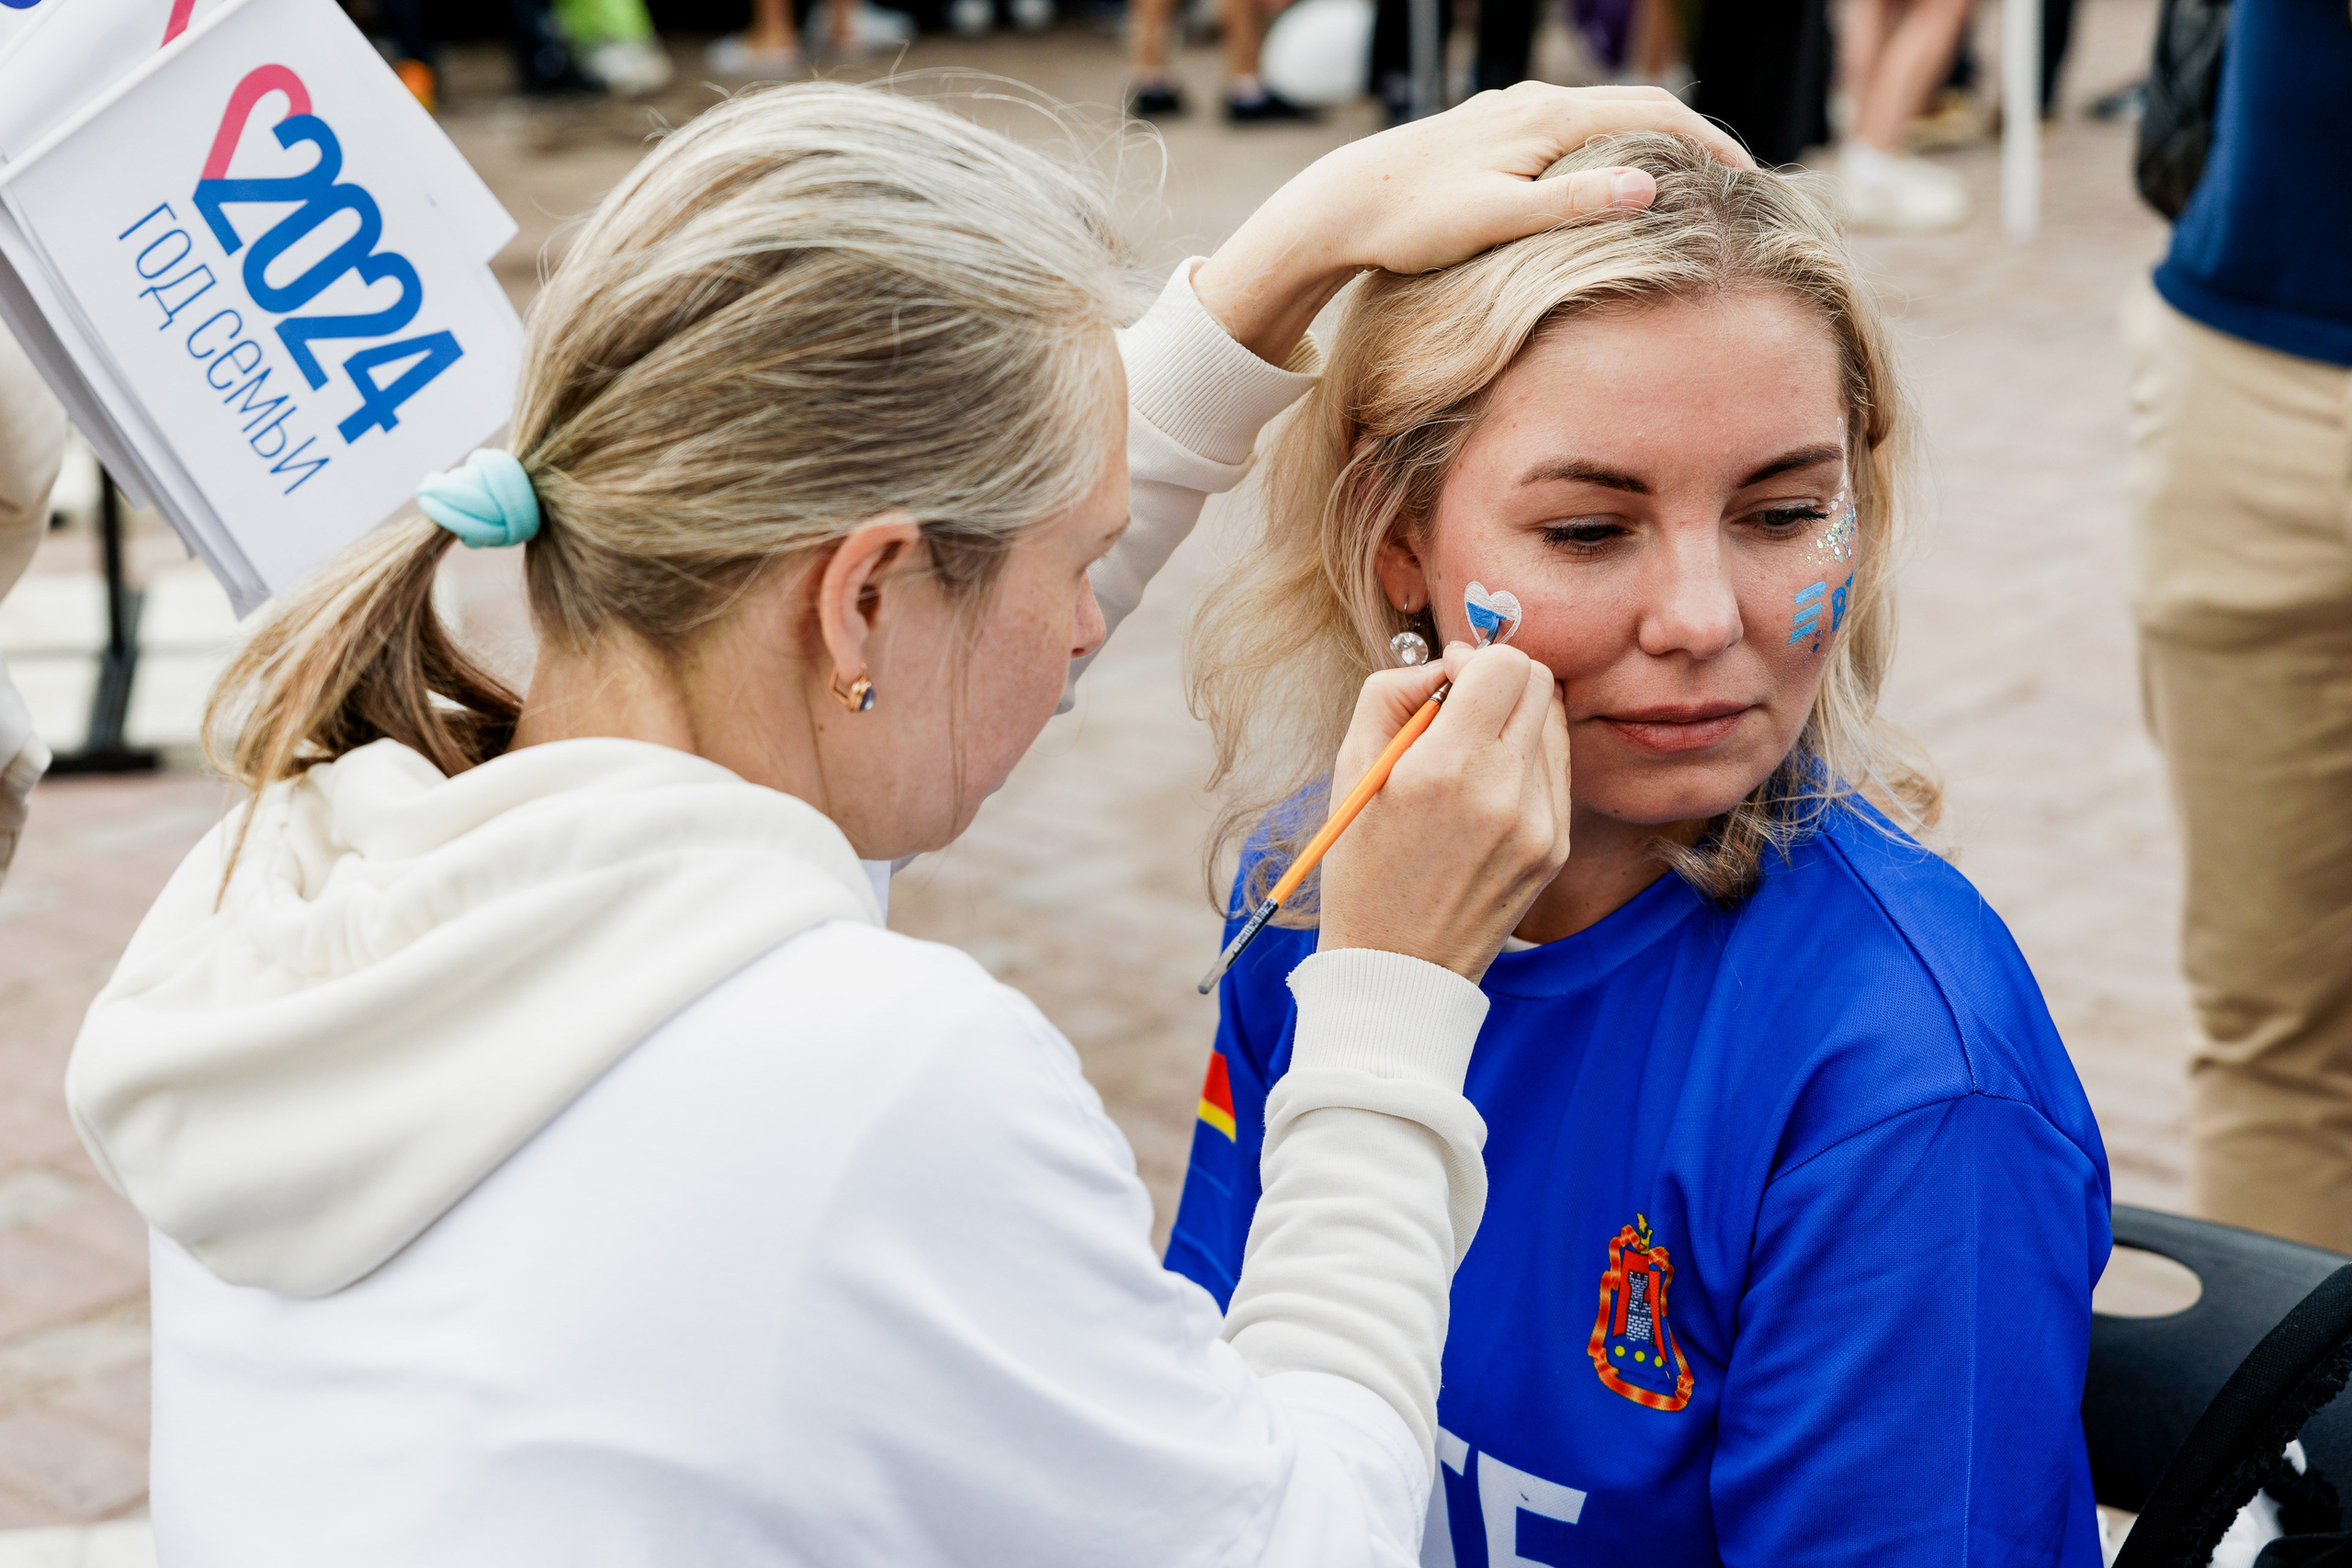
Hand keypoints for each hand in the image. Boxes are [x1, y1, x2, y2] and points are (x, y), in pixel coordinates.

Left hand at [1193, 83, 1756, 362]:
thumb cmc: (1414, 222)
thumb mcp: (1497, 219)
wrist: (1343, 206)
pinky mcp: (1496, 132)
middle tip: (1740, 180)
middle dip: (1695, 140)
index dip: (1710, 146)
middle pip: (1638, 109)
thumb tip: (1649, 185)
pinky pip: (1574, 131)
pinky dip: (1613, 149)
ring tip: (1692, 182)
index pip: (1653, 117)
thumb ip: (1572, 203)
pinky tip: (1616, 179)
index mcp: (1547, 119)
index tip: (1752, 179)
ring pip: (1605, 118)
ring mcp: (1513, 113)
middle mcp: (1534, 103)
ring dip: (1655, 143)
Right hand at [1316, 641, 1570, 982]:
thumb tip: (1447, 664)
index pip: (1504, 664)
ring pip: (1552, 722)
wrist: (1397, 964)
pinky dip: (1525, 763)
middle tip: (1461, 710)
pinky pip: (1555, 771)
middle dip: (1498, 680)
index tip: (1447, 681)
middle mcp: (1504, 792)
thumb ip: (1392, 693)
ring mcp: (1540, 824)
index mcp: (1445, 769)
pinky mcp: (1555, 847)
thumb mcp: (1349, 768)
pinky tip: (1486, 793)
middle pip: (1538, 682)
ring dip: (1515, 720)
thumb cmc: (1361, 862)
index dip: (1473, 658)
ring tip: (1469, 758)